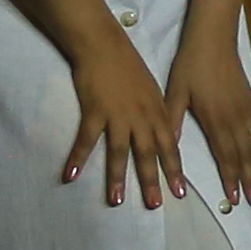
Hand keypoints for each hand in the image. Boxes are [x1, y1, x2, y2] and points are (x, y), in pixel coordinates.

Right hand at [63, 33, 189, 206]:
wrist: (104, 44)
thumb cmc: (128, 65)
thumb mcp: (152, 89)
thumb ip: (158, 114)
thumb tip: (167, 134)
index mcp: (156, 111)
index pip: (169, 145)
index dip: (174, 168)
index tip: (179, 191)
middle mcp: (141, 116)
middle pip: (148, 153)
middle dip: (152, 180)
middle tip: (155, 205)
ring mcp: (118, 115)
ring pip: (119, 152)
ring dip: (117, 178)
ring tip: (115, 201)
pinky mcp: (95, 111)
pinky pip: (86, 140)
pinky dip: (78, 158)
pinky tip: (70, 175)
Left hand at [168, 31, 250, 204]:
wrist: (214, 40)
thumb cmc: (191, 65)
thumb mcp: (175, 93)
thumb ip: (174, 121)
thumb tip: (169, 148)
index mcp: (214, 119)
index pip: (225, 156)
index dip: (230, 178)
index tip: (234, 198)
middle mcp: (234, 119)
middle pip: (243, 156)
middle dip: (248, 181)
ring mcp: (245, 110)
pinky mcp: (250, 102)